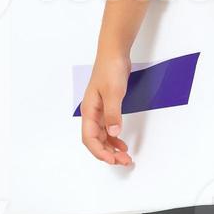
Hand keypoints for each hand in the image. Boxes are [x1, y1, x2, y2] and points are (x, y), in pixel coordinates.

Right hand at [79, 51, 132, 165]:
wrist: (115, 53)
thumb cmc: (110, 69)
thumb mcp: (113, 92)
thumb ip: (113, 113)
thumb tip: (113, 134)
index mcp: (89, 111)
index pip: (90, 138)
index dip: (100, 152)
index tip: (112, 160)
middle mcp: (92, 113)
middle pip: (96, 140)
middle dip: (108, 153)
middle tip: (123, 161)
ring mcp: (99, 110)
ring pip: (102, 135)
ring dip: (112, 147)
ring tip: (124, 156)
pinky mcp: (107, 106)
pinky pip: (108, 127)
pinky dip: (114, 137)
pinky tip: (122, 143)